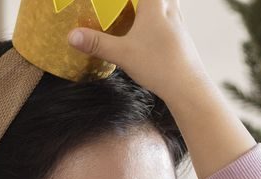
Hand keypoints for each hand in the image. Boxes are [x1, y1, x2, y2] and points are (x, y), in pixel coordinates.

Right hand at [68, 0, 209, 107]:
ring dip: (158, 4)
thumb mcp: (122, 54)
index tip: (120, 2)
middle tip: (132, 6)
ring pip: (171, 3)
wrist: (188, 88)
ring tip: (142, 11)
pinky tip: (155, 31)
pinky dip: (164, 18)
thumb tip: (72, 36)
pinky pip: (174, 19)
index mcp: (155, 5)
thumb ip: (97, 43)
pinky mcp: (184, 39)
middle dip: (147, 0)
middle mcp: (171, 10)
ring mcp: (180, 25)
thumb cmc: (158, 66)